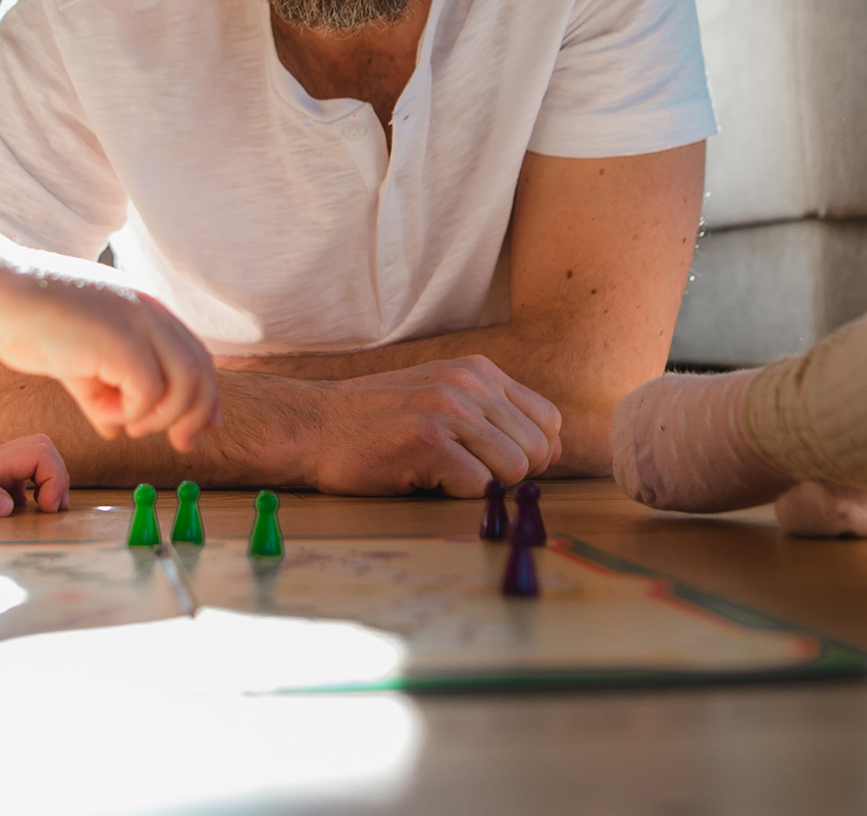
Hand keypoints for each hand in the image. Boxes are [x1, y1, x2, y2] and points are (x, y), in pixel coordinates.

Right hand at [0, 266, 220, 450]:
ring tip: (132, 428)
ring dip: (162, 417)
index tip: (203, 425)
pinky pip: (148, 393)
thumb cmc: (31, 324)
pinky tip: (103, 413)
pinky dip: (130, 413)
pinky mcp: (124, 342)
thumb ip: (102, 393)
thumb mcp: (78, 363)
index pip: (196, 353)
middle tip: (182, 444)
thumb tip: (116, 430)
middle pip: (202, 370)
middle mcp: (152, 311)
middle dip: (198, 414)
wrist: (1, 297)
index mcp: (146, 308)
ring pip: (186, 384)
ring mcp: (141, 323)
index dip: (206, 394)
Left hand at [0, 429, 70, 516]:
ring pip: (25, 477)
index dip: (54, 477)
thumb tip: (10, 506)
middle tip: (48, 516)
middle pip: (41, 459)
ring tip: (30, 524)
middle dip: (56, 484)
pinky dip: (14, 505)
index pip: (40, 453)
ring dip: (36, 496)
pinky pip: (4, 490)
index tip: (44, 508)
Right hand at [294, 356, 562, 495]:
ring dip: (484, 486)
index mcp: (478, 371)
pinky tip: (424, 480)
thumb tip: (554, 450)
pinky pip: (480, 487)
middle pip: (539, 449)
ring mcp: (449, 410)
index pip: (549, 420)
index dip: (531, 452)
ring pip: (515, 470)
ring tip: (442, 475)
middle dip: (511, 475)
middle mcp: (469, 384)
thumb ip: (495, 418)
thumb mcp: (442, 400)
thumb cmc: (376, 421)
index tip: (493, 462)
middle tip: (464, 474)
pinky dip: (457, 495)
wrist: (312, 425)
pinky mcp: (428, 442)